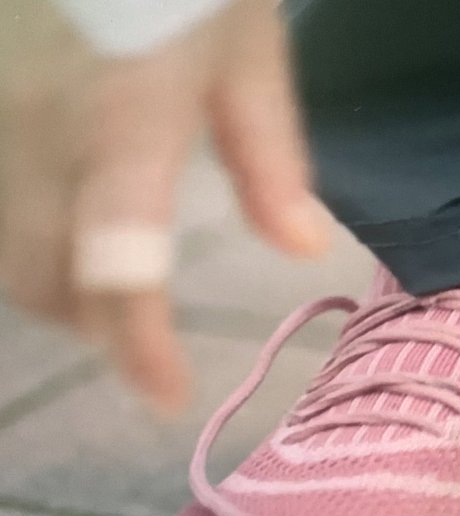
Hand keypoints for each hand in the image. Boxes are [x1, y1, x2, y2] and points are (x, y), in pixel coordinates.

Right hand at [0, 0, 330, 414]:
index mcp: (121, 122)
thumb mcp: (246, 46)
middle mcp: (33, 130)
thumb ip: (270, 155)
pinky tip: (61, 225)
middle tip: (144, 337)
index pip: (118, 266)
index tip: (167, 397)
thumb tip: (300, 250)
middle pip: (38, 275)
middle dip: (92, 325)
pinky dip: (22, 235)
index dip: (138, 346)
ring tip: (107, 288)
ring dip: (50, 286)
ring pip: (1, 244)